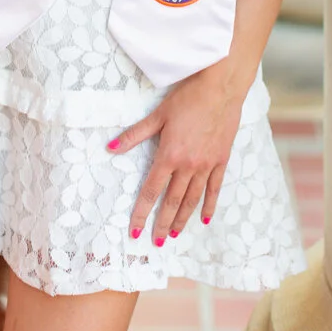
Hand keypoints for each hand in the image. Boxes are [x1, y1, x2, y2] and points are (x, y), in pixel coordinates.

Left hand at [107, 58, 250, 243]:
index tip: (135, 231)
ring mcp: (206, 165)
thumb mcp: (158, 115)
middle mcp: (188, 165)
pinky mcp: (221, 161)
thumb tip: (110, 148)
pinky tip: (204, 219)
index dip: (142, 213)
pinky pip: (214, 189)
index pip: (151, 191)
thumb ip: (134, 135)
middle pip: (172, 201)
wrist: (221, 88)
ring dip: (182, 219)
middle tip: (155, 242)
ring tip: (173, 234)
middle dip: (162, 223)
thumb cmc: (187, 98)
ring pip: (192, 199)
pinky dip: (209, 206)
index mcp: (169, 155)